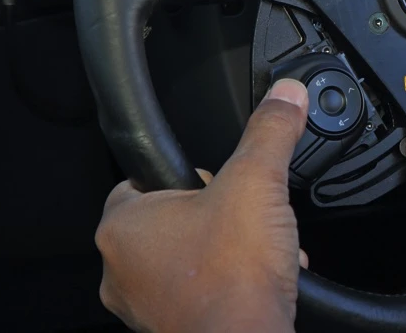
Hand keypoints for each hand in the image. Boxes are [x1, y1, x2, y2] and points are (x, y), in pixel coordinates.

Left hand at [95, 79, 309, 332]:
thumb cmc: (235, 278)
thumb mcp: (257, 181)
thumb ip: (269, 131)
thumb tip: (284, 96)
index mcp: (123, 226)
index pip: (140, 178)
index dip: (186, 173)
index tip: (215, 178)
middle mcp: (121, 271)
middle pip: (169, 219)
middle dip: (212, 214)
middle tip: (243, 215)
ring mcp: (144, 306)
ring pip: (185, 257)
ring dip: (223, 247)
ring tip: (255, 248)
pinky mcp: (173, 328)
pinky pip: (198, 292)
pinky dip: (229, 281)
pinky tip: (259, 277)